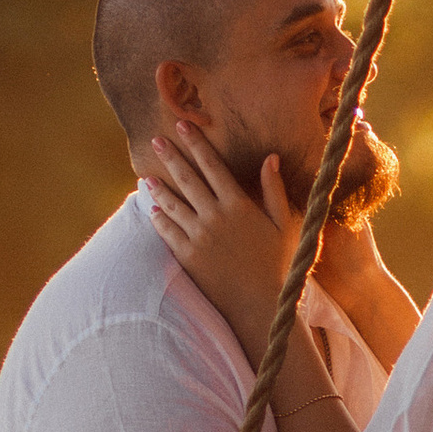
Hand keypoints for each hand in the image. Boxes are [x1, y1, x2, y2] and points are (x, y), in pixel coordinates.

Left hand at [141, 128, 292, 352]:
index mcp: (239, 205)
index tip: (182, 126)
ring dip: (159, 187)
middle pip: (187, 178)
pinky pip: (167, 232)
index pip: (212, 165)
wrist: (260, 305)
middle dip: (170, 156)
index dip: (196, 143)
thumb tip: (270, 157)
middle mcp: (215, 216)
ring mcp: (199, 237)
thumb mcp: (285, 225)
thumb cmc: (278, 265)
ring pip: (172, 204)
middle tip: (154, 140)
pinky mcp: (188, 257)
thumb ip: (275, 190)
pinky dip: (159, 218)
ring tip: (147, 176)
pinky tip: (153, 210)